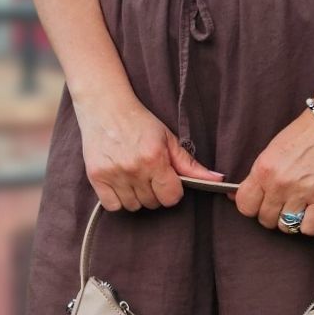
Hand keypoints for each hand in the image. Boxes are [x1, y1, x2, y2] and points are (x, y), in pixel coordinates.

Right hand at [76, 93, 223, 211]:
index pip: (171, 197)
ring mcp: (114, 174)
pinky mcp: (96, 177)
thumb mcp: (168, 139)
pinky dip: (118, 200)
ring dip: (137, 197)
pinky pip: (113, 206)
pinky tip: (121, 184)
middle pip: (152, 203)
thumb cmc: (139, 122)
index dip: (172, 191)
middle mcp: (134, 169)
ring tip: (134, 177)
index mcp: (155, 159)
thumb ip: (190, 164)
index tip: (167, 180)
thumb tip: (217, 180)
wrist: (105, 107)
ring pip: (133, 206)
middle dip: (155, 193)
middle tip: (149, 175)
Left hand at [229, 108, 313, 233]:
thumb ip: (258, 174)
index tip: (261, 203)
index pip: (244, 205)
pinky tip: (313, 213)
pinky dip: (310, 225)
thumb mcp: (273, 150)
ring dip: (291, 221)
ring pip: (285, 227)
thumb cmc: (306, 132)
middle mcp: (279, 183)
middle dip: (272, 215)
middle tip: (283, 204)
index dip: (252, 207)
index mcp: (263, 169)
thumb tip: (236, 194)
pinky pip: (309, 229)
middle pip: (265, 219)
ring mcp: (301, 192)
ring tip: (298, 208)